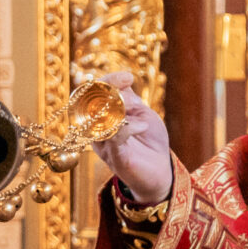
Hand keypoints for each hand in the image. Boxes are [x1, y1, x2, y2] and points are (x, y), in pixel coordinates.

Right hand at [91, 71, 174, 204]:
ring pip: (96, 118)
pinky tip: (142, 126)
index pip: (91, 91)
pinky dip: (129, 126)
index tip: (128, 78)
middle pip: (87, 101)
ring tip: (139, 110)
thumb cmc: (150, 141)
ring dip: (120, 108)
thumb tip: (123, 84)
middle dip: (110, 91)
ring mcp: (103, 144)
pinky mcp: (114, 157)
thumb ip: (130, 98)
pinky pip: (113, 136)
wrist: (161, 170)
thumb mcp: (142, 113)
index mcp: (101, 115)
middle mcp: (95, 129)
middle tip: (132, 94)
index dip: (107, 80)